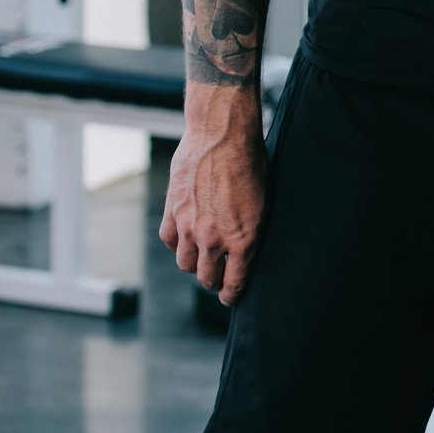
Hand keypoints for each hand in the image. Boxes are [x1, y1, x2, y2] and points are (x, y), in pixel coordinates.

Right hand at [158, 118, 267, 305]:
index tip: (228, 297)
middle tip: (217, 275)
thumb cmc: (251, 164)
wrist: (222, 135)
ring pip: (186, 263)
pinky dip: (177, 242)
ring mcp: (190, 227)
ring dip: (194, 263)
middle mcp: (214, 239)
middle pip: (206, 278)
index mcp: (244, 239)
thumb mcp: (263, 203)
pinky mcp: (172, 212)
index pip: (234, 283)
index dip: (231, 295)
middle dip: (213, 280)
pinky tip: (186, 236)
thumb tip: (244, 250)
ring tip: (202, 255)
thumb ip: (251, 232)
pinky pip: (170, 240)